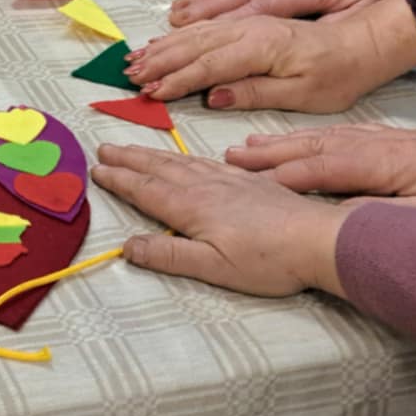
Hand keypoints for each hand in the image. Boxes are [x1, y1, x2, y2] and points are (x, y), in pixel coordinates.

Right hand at [91, 144, 347, 297]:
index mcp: (193, 207)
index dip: (120, 180)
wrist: (318, 238)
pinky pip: (205, 161)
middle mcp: (207, 187)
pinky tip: (184, 158)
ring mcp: (229, 181)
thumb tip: (128, 246)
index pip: (146, 190)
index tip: (96, 170)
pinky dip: (184, 156)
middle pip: (159, 169)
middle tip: (103, 148)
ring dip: (151, 154)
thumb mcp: (213, 267)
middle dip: (129, 159)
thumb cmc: (268, 260)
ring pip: (180, 161)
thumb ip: (169, 254)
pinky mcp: (249, 181)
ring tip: (132, 149)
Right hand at [123, 0, 415, 112]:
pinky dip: (197, 8)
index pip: (209, 62)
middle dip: (162, 55)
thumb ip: (255, 91)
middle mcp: (256, 23)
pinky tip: (180, 12)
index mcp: (265, 45)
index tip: (149, 90)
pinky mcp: (264, 7)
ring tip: (144, 50)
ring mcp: (259, 11)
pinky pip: (222, 2)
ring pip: (206, 20)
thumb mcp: (306, 94)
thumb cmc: (345, 69)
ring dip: (172, 36)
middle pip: (199, 39)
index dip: (176, 77)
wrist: (374, 34)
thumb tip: (212, 95)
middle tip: (131, 71)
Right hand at [227, 124, 415, 225]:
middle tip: (228, 159)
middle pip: (313, 146)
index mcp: (387, 164)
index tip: (241, 181)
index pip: (322, 168)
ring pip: (324, 138)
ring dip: (283, 143)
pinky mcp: (397, 141)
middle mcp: (381, 144)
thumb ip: (389, 219)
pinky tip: (298, 142)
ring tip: (248, 148)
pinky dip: (311, 138)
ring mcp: (388, 139)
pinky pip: (341, 136)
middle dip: (268, 153)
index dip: (280, 175)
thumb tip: (342, 222)